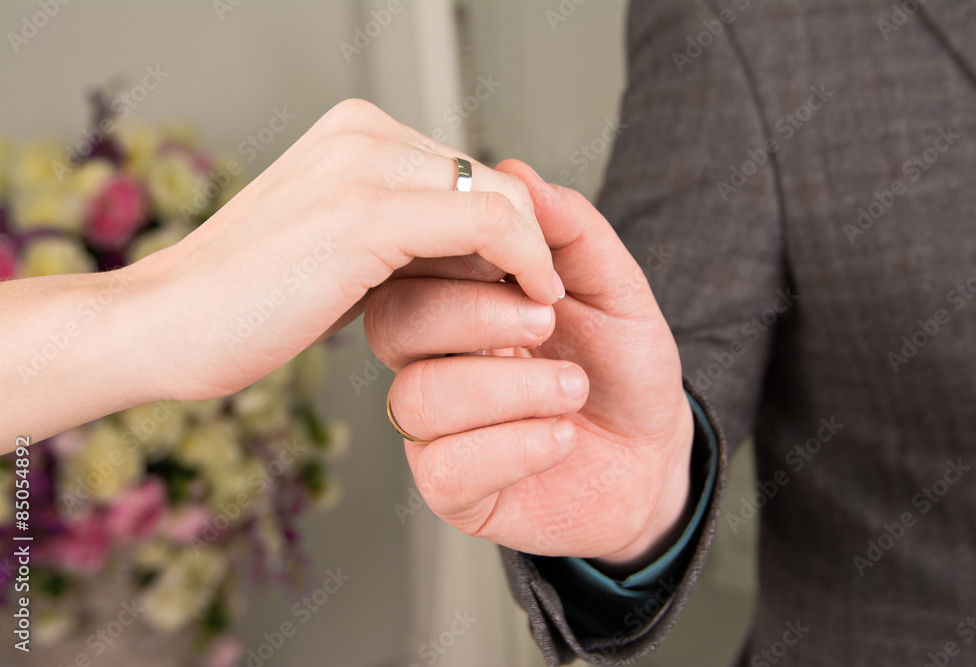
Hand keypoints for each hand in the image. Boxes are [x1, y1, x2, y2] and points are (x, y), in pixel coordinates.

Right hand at [130, 100, 562, 401]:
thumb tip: (460, 250)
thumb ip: (391, 234)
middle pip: (491, 179)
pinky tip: (531, 300)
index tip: (525, 279)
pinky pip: (490, 223)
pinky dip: (526, 260)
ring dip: (530, 255)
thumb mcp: (330, 250)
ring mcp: (362, 165)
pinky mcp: (366, 213)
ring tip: (530, 309)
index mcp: (352, 134)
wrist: (163, 327)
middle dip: (523, 241)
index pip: (466, 171)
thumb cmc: (241, 302)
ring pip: (501, 195)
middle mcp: (361, 133)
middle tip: (534, 299)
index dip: (507, 227)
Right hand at [364, 160, 693, 567]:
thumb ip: (572, 233)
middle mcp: (435, 362)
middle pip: (393, 323)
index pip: (413, 266)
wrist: (653, 458)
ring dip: (508, 389)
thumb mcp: (615, 290)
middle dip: (476, 316)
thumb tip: (518, 171)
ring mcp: (437, 429)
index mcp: (460, 306)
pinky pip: (443, 468)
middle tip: (547, 323)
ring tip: (572, 390)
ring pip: (417, 399)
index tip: (531, 269)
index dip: (462, 257)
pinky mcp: (454, 489)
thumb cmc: (624, 371)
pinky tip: (560, 437)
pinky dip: (514, 446)